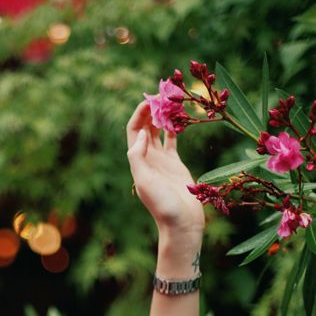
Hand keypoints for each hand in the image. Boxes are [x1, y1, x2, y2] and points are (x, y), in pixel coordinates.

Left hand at [126, 101, 204, 234]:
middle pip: (145, 127)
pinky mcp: (175, 162)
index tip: (151, 99)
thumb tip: (140, 134)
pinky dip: (175, 126)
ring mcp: (161, 160)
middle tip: (163, 92)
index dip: (140, 114)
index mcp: (138, 160)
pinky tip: (180, 115)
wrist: (181, 223)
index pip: (134, 130)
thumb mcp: (145, 182)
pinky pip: (172, 139)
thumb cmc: (162, 206)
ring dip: (163, 115)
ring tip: (171, 99)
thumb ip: (138, 158)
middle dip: (152, 109)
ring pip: (159, 131)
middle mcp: (147, 158)